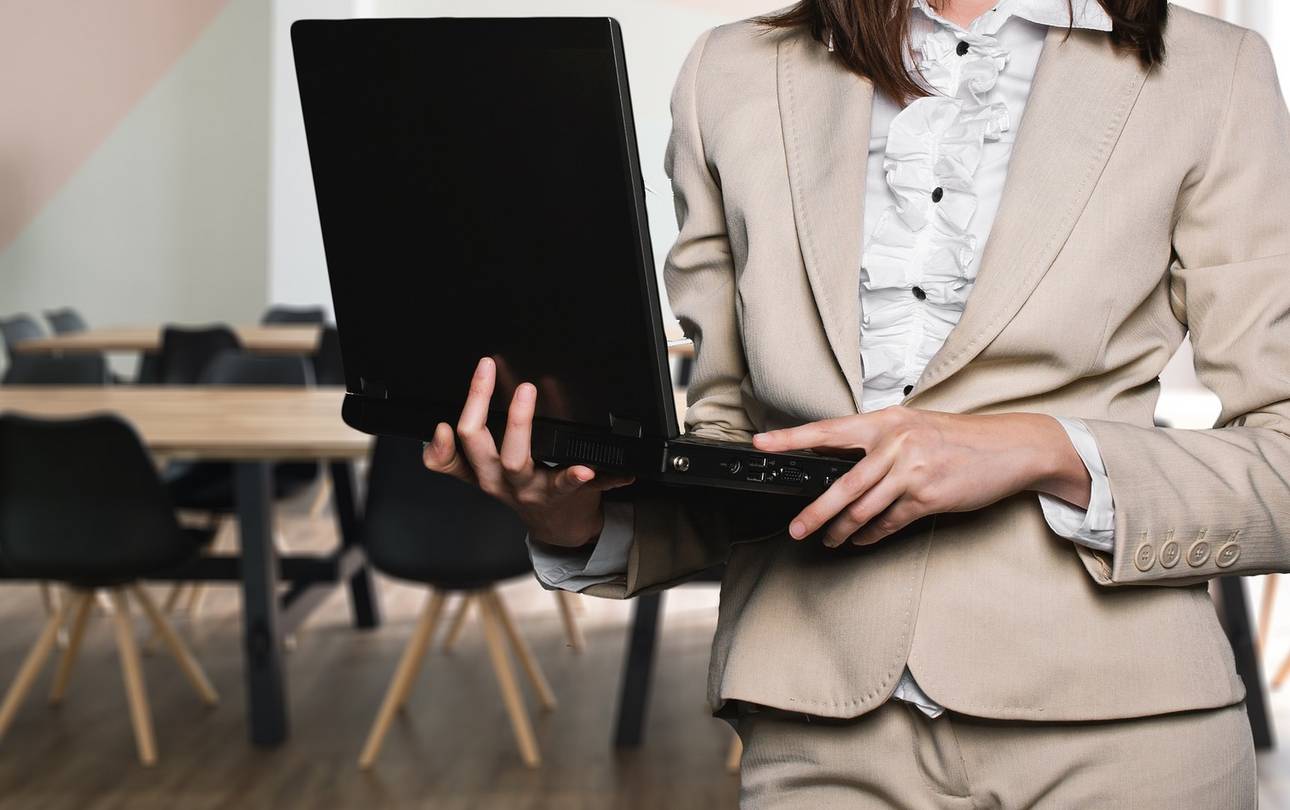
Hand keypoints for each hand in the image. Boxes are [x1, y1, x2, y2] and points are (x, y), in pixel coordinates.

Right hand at [422, 356, 633, 546]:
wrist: (560, 526)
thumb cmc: (527, 490)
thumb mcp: (493, 470)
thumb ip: (477, 438)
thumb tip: (478, 390)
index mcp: (481, 472)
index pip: (449, 459)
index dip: (439, 445)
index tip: (441, 424)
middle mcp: (499, 481)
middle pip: (477, 446)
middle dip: (478, 404)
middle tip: (488, 370)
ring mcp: (527, 490)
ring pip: (514, 460)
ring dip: (518, 422)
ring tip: (526, 391)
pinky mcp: (558, 495)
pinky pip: (565, 484)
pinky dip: (576, 475)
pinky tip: (585, 467)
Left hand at [751, 407, 1090, 546]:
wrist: (1009, 447)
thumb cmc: (956, 438)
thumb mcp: (912, 426)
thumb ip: (875, 440)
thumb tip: (834, 458)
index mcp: (885, 421)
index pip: (827, 430)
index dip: (791, 439)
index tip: (761, 444)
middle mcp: (895, 443)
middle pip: (841, 484)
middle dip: (814, 512)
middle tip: (796, 529)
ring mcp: (912, 471)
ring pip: (863, 509)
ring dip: (843, 530)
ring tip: (829, 540)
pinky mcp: (929, 496)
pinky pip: (889, 522)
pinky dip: (872, 534)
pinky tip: (862, 540)